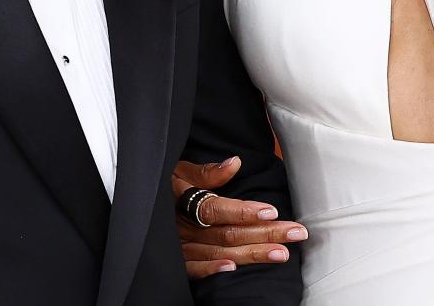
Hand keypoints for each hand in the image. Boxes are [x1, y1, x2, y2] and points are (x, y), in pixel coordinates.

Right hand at [173, 156, 307, 278]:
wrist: (137, 205)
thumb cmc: (164, 184)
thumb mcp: (179, 171)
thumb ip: (206, 172)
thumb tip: (235, 162)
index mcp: (186, 200)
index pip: (216, 209)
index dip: (243, 211)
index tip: (272, 211)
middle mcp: (184, 226)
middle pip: (227, 233)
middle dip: (264, 233)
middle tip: (296, 233)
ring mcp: (181, 246)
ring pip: (220, 252)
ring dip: (252, 255)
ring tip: (281, 254)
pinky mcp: (178, 262)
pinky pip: (194, 271)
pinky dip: (212, 271)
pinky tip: (234, 271)